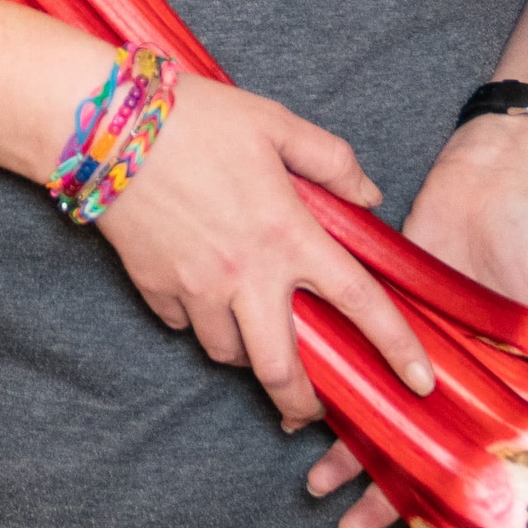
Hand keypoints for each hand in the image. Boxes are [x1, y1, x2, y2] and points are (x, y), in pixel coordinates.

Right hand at [93, 73, 429, 432]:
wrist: (106, 125)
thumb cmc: (196, 118)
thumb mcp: (276, 123)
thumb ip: (331, 161)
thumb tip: (369, 196)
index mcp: (288, 234)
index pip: (358, 302)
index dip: (397, 348)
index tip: (421, 384)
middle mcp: (246, 275)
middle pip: (282, 372)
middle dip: (303, 403)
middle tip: (314, 409)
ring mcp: (197, 290)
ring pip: (230, 356)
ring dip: (249, 356)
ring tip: (256, 337)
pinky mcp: (156, 290)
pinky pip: (185, 327)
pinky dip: (201, 323)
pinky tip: (204, 297)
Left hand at [313, 113, 527, 527]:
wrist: (497, 176)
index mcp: (517, 397)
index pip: (493, 477)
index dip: (472, 519)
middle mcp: (471, 388)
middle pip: (434, 462)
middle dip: (401, 507)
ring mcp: (429, 362)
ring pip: (393, 427)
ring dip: (361, 464)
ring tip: (322, 498)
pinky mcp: (393, 327)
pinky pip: (363, 375)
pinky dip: (341, 403)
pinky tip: (310, 430)